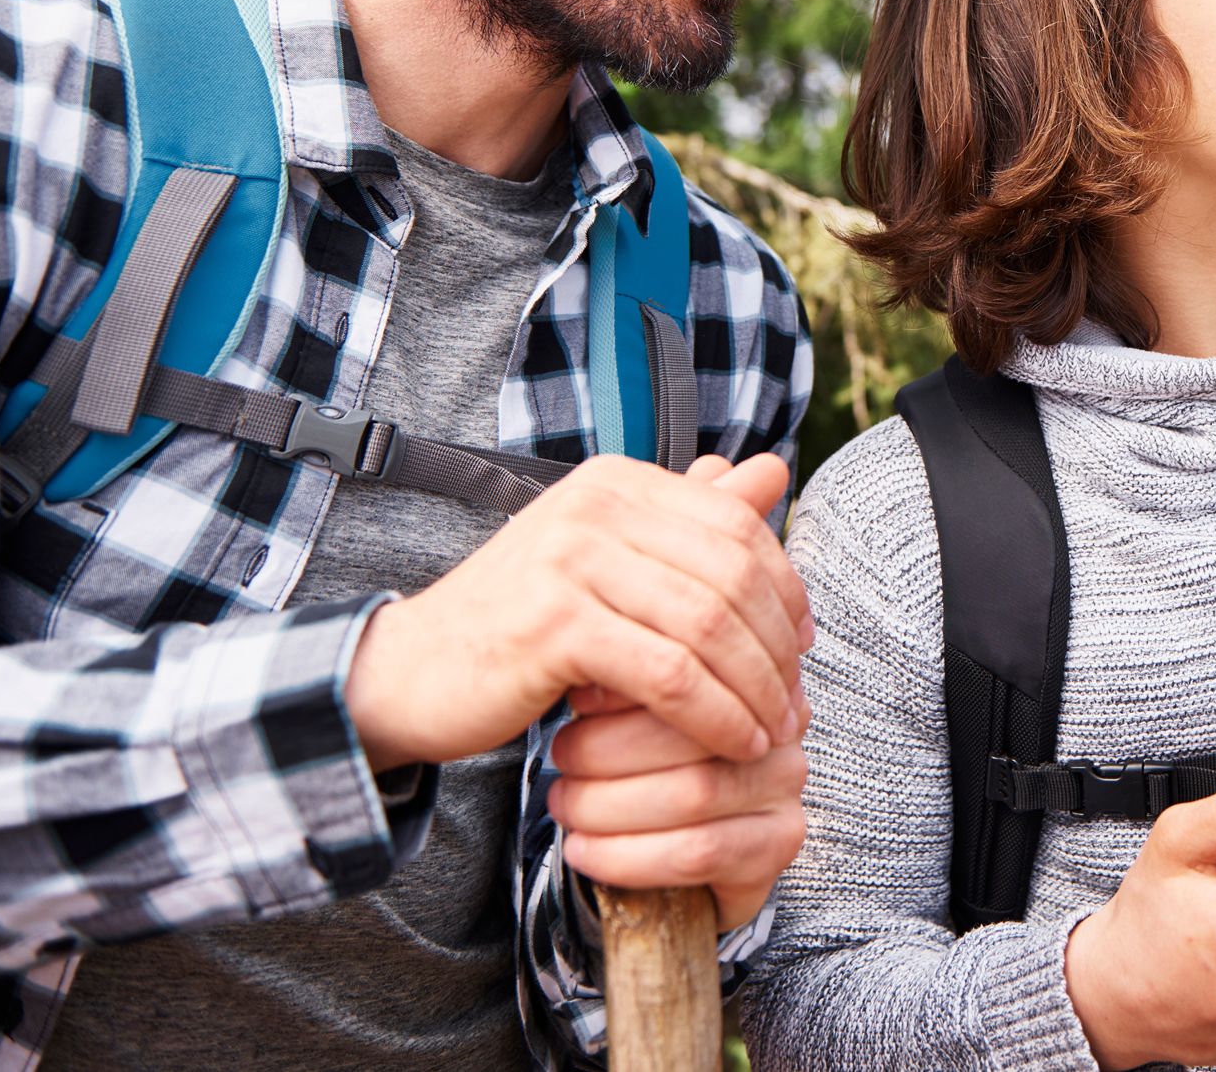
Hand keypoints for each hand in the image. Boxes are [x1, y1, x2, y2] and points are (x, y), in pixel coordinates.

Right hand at [345, 452, 807, 774]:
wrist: (411, 673)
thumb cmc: (523, 626)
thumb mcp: (612, 563)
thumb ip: (690, 521)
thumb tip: (775, 470)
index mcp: (617, 481)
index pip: (737, 523)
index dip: (785, 587)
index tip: (804, 644)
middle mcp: (596, 505)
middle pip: (731, 574)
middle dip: (777, 647)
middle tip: (796, 701)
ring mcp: (571, 560)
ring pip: (707, 626)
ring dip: (755, 689)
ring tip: (774, 731)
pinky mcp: (554, 624)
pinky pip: (668, 674)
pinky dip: (714, 714)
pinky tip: (732, 744)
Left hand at [548, 697, 808, 934]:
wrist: (680, 869)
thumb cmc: (651, 780)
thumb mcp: (635, 720)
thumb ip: (627, 692)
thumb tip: (587, 682)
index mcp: (747, 681)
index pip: (693, 675)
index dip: (630, 690)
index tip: (579, 701)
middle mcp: (777, 730)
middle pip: (693, 736)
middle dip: (609, 751)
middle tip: (564, 763)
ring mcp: (785, 790)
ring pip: (694, 794)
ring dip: (609, 805)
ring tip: (567, 807)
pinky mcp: (776, 847)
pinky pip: (696, 853)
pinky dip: (625, 855)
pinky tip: (583, 851)